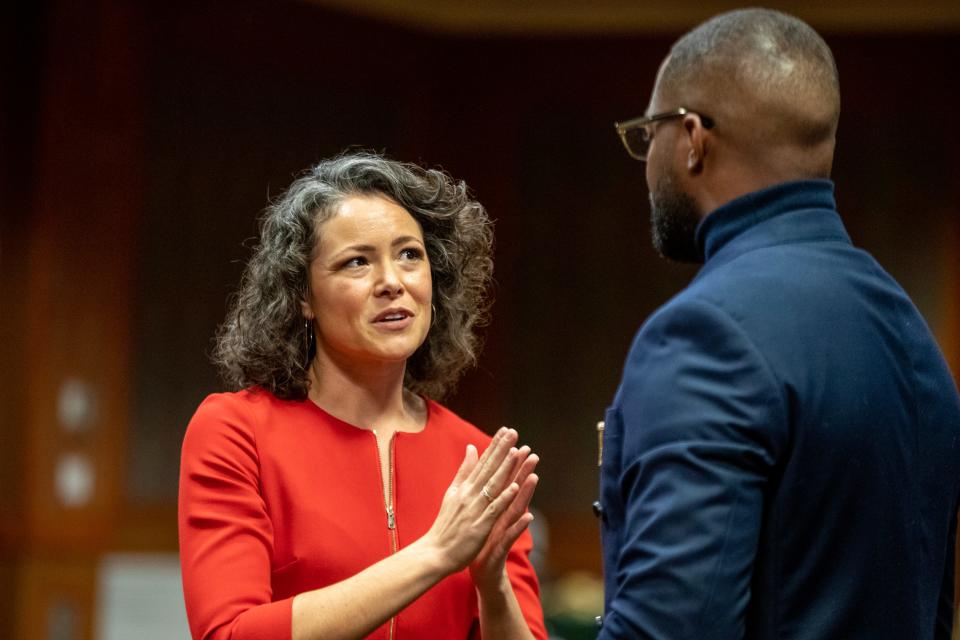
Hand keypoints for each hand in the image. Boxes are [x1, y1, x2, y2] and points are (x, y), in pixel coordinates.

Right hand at [421, 428, 532, 574]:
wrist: (435, 553)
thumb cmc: (445, 525)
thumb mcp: (452, 493)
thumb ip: (464, 471)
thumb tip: (472, 448)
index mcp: (463, 487)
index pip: (482, 463)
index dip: (495, 446)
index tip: (506, 430)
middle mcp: (468, 495)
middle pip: (488, 469)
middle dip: (502, 450)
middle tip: (514, 432)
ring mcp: (474, 510)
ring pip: (492, 486)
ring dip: (505, 469)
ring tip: (516, 453)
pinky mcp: (479, 525)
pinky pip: (493, 509)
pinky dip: (503, 498)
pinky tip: (515, 487)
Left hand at [468, 446, 538, 593]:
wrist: (481, 570)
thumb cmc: (481, 542)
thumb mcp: (481, 515)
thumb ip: (485, 495)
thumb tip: (486, 476)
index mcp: (495, 507)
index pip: (502, 481)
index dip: (508, 463)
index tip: (513, 443)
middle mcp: (503, 516)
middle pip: (513, 491)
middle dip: (522, 472)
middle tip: (531, 453)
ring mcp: (505, 530)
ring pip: (516, 509)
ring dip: (526, 493)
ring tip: (534, 477)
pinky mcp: (503, 547)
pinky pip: (512, 535)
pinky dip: (520, 526)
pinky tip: (529, 516)